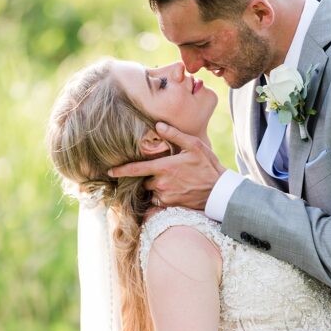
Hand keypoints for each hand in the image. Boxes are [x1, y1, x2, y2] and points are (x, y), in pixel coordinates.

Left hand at [108, 122, 224, 209]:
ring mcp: (165, 196)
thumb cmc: (208, 166)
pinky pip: (159, 201)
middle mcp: (161, 183)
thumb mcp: (195, 146)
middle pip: (144, 180)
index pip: (136, 169)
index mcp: (164, 167)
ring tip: (173, 182)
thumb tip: (158, 125)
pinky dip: (162, 196)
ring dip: (156, 187)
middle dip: (150, 176)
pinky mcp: (170, 205)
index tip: (110, 171)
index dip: (121, 170)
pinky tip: (175, 191)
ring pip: (151, 191)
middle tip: (164, 172)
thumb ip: (175, 135)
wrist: (219, 192)